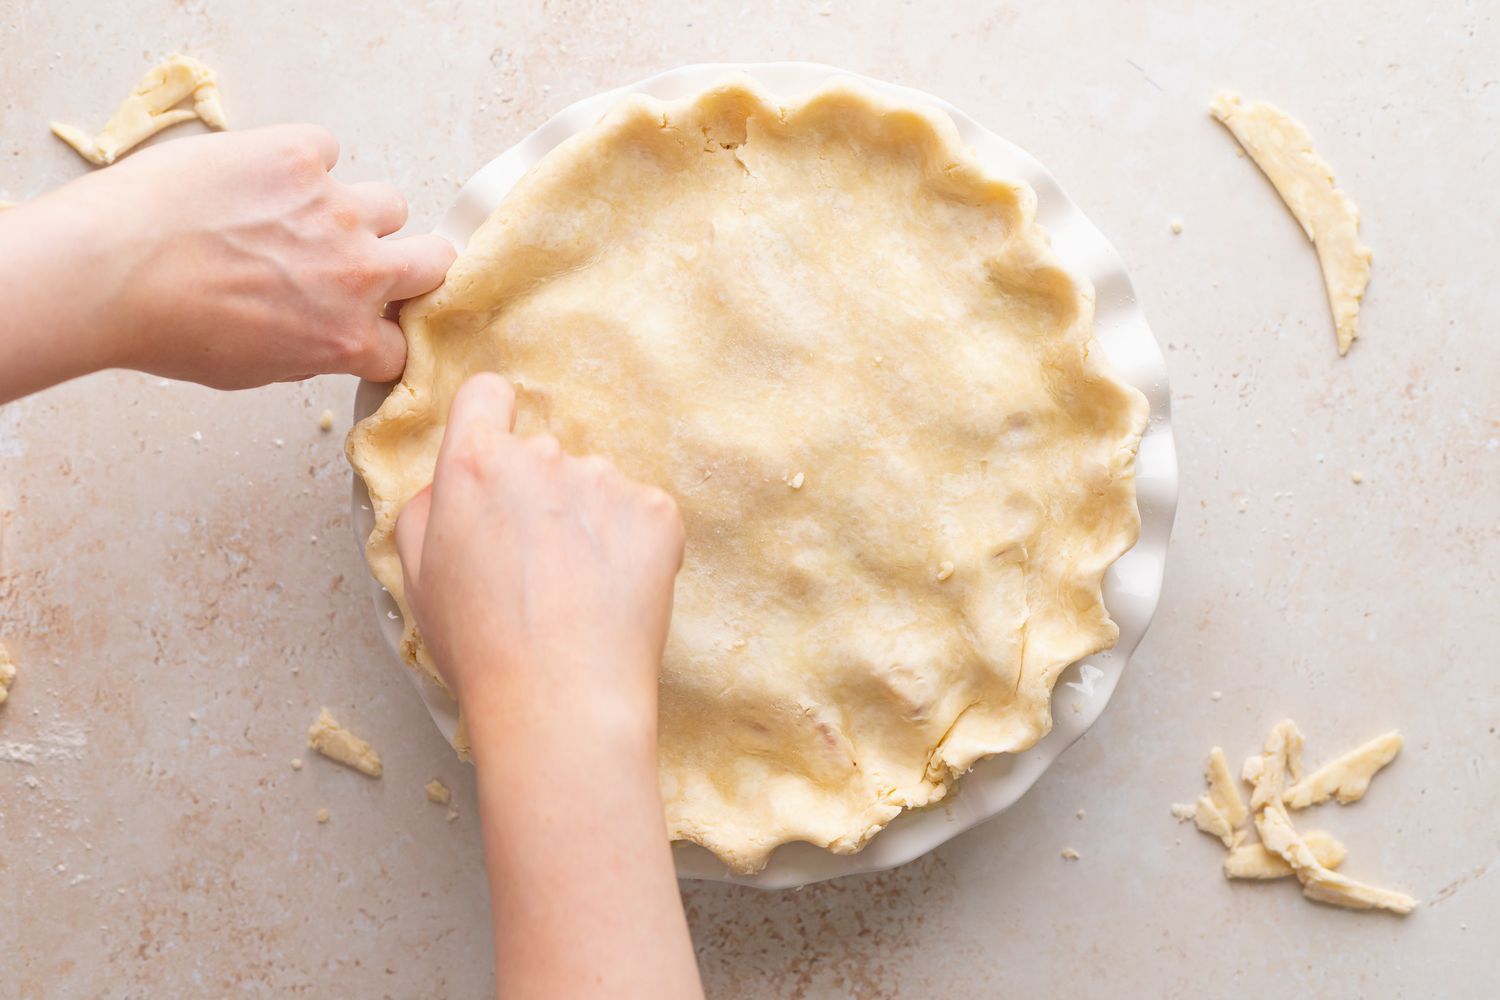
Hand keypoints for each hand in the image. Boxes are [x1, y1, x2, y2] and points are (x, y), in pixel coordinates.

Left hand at [4, 123, 452, 392]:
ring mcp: (335, 209)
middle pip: (436, 262)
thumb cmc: (163, 327)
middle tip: (369, 262)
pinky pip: (325, 149)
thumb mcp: (250, 371)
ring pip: (388, 203)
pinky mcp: (299, 154)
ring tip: (300, 214)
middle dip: (413, 265)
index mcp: (347, 338)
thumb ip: (308, 353)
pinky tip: (259, 179)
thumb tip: (320, 335)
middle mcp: (357, 273)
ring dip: (357, 211)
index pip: (405, 340)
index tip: (369, 319)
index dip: (386, 328)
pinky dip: (301, 162)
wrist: (108, 270)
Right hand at [394, 372, 684, 726]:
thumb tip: (448, 483)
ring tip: (578, 593)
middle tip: (538, 569)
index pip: (485, 396)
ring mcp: (605, 480)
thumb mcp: (414, 577)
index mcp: (473, 465)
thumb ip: (425, 508)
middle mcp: (541, 457)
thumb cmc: (481, 647)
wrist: (560, 699)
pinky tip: (614, 596)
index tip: (499, 456)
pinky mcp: (657, 510)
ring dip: (590, 524)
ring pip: (596, 488)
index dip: (491, 422)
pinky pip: (642, 514)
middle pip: (543, 456)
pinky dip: (634, 548)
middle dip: (542, 498)